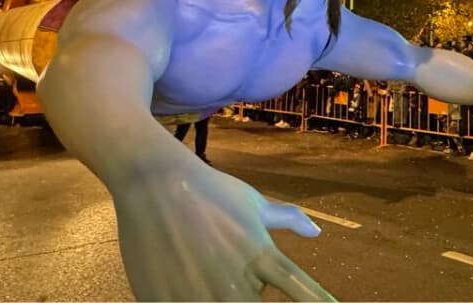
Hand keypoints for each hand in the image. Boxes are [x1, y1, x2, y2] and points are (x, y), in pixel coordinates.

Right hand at [111, 158, 332, 300]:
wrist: (152, 181)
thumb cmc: (208, 189)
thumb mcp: (251, 202)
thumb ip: (286, 219)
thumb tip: (316, 231)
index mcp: (260, 255)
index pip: (299, 288)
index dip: (320, 301)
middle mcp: (235, 279)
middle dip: (254, 298)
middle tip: (246, 283)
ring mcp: (199, 294)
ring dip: (227, 298)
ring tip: (216, 280)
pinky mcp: (165, 301)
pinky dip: (194, 299)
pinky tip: (192, 287)